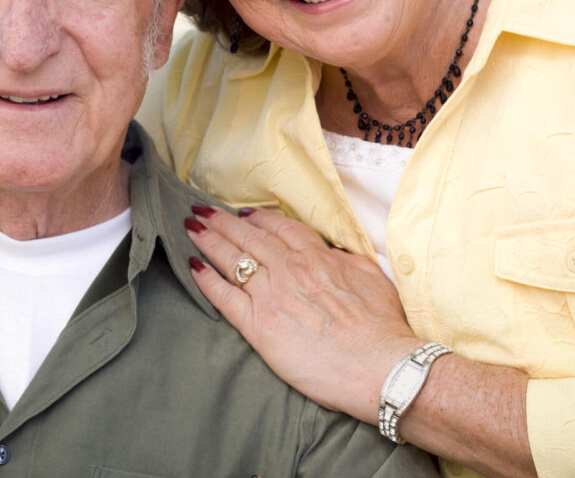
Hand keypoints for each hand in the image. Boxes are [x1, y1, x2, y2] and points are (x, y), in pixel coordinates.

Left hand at [185, 204, 418, 421]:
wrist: (381, 365)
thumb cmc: (383, 328)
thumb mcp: (370, 278)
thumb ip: (344, 261)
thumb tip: (329, 252)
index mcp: (316, 257)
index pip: (279, 228)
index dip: (257, 218)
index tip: (243, 213)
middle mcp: (289, 270)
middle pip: (249, 237)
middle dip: (222, 222)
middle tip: (202, 210)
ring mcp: (271, 296)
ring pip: (232, 259)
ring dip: (209, 240)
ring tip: (191, 227)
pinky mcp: (259, 327)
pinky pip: (225, 297)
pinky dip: (207, 280)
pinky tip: (193, 267)